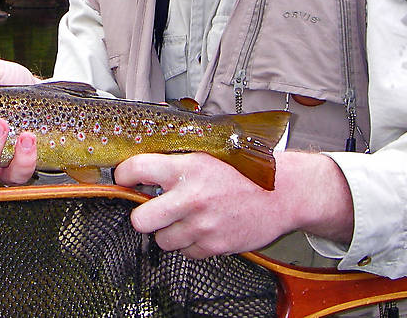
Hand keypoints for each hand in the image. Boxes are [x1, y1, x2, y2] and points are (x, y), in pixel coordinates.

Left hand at [113, 150, 353, 258]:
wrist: (283, 192)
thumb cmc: (245, 171)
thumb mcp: (209, 153)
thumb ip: (178, 161)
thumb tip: (145, 166)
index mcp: (187, 168)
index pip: (137, 169)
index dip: (124, 174)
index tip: (125, 177)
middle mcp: (191, 197)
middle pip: (140, 220)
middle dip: (142, 215)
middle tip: (151, 208)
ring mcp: (202, 225)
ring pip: (162, 240)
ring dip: (170, 230)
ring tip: (186, 217)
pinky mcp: (214, 245)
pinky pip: (186, 252)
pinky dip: (191, 243)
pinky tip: (204, 227)